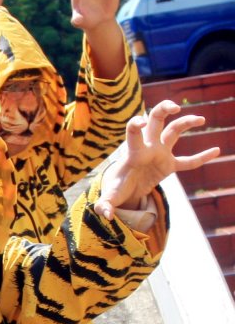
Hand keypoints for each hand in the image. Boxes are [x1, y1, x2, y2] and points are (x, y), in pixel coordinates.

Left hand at [96, 100, 220, 218]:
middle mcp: (148, 147)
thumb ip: (106, 205)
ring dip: (186, 122)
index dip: (136, 125)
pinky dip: (202, 158)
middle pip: (155, 119)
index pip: (133, 133)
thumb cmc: (117, 189)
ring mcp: (160, 154)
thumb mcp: (110, 198)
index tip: (141, 123)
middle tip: (175, 107)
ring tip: (201, 120)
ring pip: (174, 130)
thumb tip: (107, 215)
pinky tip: (216, 151)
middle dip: (163, 109)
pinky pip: (189, 162)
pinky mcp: (169, 165)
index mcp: (133, 153)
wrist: (125, 190)